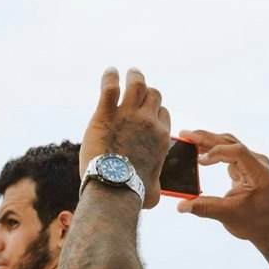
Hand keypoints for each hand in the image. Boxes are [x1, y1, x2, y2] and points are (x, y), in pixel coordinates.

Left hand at [80, 67, 170, 208]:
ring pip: (137, 84)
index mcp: (161, 137)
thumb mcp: (153, 192)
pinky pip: (110, 87)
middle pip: (154, 95)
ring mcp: (128, 116)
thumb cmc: (134, 193)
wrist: (114, 188)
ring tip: (129, 72)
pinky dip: (110, 78)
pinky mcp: (105, 115)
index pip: (163, 113)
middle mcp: (148, 122)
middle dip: (147, 90)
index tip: (147, 111)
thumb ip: (156, 187)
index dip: (156, 109)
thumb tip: (154, 196)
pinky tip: (109, 73)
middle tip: (138, 85)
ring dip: (134, 76)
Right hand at [175, 131, 268, 246]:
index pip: (237, 152)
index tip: (199, 161)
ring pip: (229, 145)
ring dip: (209, 141)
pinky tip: (200, 151)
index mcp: (259, 172)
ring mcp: (253, 163)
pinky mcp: (246, 167)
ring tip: (188, 139)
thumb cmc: (255, 223)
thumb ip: (205, 208)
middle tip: (185, 135)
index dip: (216, 153)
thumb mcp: (229, 216)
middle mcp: (258, 163)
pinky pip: (229, 153)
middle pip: (231, 143)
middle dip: (207, 138)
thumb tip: (181, 206)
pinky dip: (213, 151)